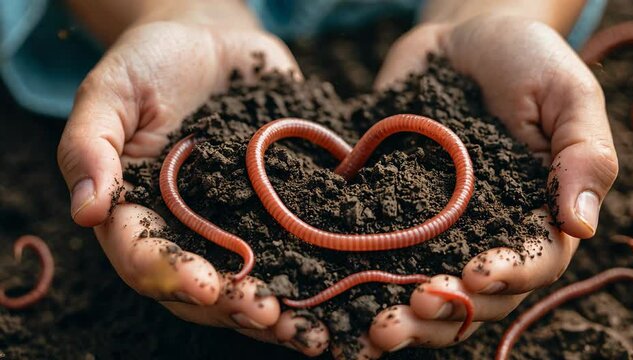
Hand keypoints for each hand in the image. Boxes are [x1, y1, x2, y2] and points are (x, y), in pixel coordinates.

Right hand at [57, 2, 328, 355]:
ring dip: (278, 312)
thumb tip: (85, 210)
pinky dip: (315, 278)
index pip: (144, 255)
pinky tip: (341, 301)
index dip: (171, 274)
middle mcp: (186, 230)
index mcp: (138, 211)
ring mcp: (233, 225)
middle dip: (234, 305)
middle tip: (268, 316)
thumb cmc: (153, 63)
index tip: (202, 282)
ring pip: (251, 281)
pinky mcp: (275, 213)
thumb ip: (91, 145)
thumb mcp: (112, 92)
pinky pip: (293, 251)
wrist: (214, 45)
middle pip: (201, 285)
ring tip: (308, 332)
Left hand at [356, 14, 615, 354]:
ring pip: (430, 291)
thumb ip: (584, 154)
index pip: (534, 264)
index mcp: (539, 215)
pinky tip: (339, 302)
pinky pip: (384, 257)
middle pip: (476, 297)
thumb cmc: (524, 59)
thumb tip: (582, 225)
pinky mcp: (397, 213)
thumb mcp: (566, 94)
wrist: (460, 39)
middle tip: (405, 317)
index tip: (475, 274)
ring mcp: (441, 229)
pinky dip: (364, 285)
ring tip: (375, 328)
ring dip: (405, 317)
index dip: (508, 278)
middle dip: (443, 313)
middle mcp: (490, 233)